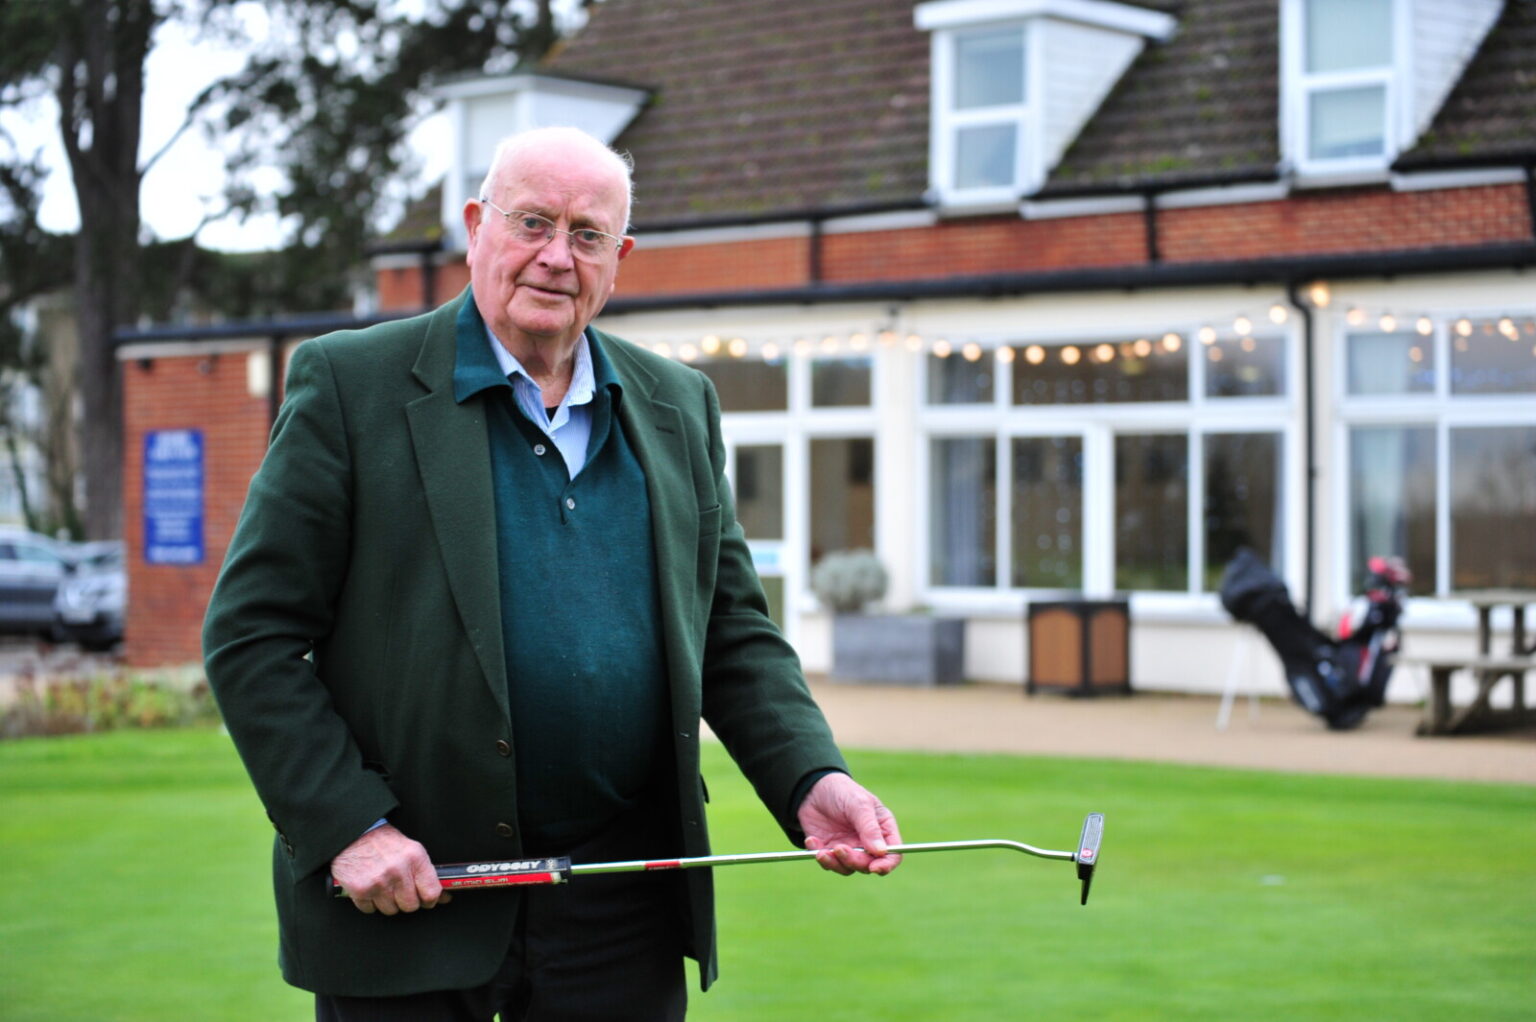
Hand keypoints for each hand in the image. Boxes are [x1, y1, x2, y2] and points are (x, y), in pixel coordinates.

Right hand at [330, 824, 448, 914]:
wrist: (354, 834)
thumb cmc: (383, 842)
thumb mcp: (411, 850)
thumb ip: (426, 873)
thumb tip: (444, 896)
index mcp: (415, 858)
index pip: (431, 892)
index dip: (430, 900)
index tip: (427, 900)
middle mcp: (398, 870)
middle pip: (411, 906)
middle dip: (406, 901)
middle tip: (399, 889)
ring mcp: (378, 882)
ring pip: (391, 910)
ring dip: (387, 902)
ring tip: (383, 885)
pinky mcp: (360, 890)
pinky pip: (370, 910)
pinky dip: (370, 903)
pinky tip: (370, 887)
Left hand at [797, 772, 901, 875]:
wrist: (813, 788)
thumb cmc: (843, 791)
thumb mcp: (858, 804)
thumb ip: (869, 827)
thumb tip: (881, 852)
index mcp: (882, 829)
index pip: (893, 853)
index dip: (886, 864)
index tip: (875, 868)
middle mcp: (867, 842)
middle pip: (869, 864)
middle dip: (855, 861)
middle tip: (840, 849)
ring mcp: (849, 848)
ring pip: (848, 868)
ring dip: (836, 863)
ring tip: (822, 852)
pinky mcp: (830, 850)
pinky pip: (828, 862)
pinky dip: (819, 856)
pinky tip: (812, 841)